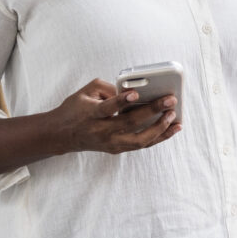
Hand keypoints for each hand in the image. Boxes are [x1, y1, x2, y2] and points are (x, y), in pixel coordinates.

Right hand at [49, 78, 180, 154]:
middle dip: (152, 111)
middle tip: (170, 100)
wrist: (61, 135)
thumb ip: (109, 88)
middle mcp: (101, 131)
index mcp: (91, 114)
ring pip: (140, 140)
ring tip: (174, 118)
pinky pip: (141, 144)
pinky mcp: (116, 149)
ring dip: (160, 129)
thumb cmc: (76, 108)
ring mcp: (110, 143)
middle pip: (130, 123)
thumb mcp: (86, 92)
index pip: (108, 108)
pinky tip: (171, 128)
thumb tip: (133, 90)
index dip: (121, 101)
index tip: (136, 93)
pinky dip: (158, 137)